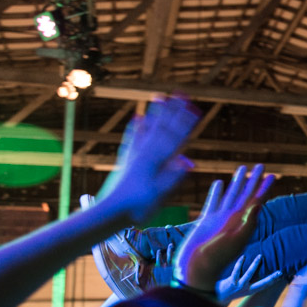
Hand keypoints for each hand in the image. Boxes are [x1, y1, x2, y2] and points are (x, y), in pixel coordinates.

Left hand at [96, 94, 198, 222]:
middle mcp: (146, 153)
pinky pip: (133, 138)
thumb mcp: (160, 196)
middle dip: (174, 111)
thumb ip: (174, 178)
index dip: (187, 124)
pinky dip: (137, 127)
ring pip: (148, 129)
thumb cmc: (138, 207)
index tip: (196, 109)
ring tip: (160, 97)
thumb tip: (189, 162)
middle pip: (163, 128)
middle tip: (181, 94)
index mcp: (156, 162)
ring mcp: (135, 155)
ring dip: (157, 113)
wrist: (110, 212)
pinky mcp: (126, 160)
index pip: (176, 139)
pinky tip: (138, 117)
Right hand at [173, 164, 274, 290]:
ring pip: (230, 195)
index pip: (256, 201)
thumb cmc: (216, 258)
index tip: (272, 176)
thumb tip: (259, 204)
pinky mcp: (205, 222)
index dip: (264, 188)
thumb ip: (248, 223)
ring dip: (237, 182)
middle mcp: (233, 220)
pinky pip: (212, 203)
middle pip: (245, 195)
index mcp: (243, 223)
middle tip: (260, 166)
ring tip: (242, 169)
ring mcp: (219, 220)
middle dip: (253, 180)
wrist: (195, 269)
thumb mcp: (235, 240)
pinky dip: (216, 192)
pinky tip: (219, 183)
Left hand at [217, 254, 284, 302]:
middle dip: (271, 278)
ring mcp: (239, 285)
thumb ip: (250, 281)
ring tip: (260, 256)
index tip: (282, 275)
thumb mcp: (243, 288)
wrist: (218, 297)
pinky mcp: (231, 282)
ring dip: (254, 265)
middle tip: (279, 272)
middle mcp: (246, 289)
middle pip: (261, 283)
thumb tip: (258, 269)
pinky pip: (236, 271)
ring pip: (248, 274)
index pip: (265, 285)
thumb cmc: (232, 290)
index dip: (273, 281)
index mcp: (251, 290)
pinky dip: (239, 263)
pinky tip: (243, 256)